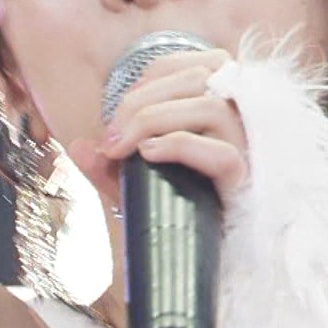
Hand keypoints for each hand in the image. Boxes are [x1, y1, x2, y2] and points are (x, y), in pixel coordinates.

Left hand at [68, 48, 247, 209]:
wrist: (193, 260)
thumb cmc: (174, 212)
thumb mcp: (135, 184)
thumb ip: (106, 164)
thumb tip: (78, 146)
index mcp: (224, 105)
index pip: (191, 66)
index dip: (147, 82)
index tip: (117, 115)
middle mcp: (242, 121)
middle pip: (198, 79)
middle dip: (141, 102)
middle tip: (111, 138)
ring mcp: (248, 149)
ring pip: (210, 108)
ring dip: (155, 120)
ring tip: (123, 148)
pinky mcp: (245, 179)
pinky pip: (221, 153)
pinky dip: (178, 145)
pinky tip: (148, 155)